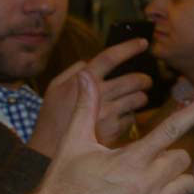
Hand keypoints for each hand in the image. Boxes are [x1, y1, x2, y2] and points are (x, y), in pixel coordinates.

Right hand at [22, 75, 193, 193]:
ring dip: (176, 178)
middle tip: (143, 159)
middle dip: (168, 154)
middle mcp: (146, 183)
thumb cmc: (61, 183)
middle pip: (181, 157)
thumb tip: (86, 76)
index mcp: (130, 160)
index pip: (170, 129)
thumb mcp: (73, 143)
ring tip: (150, 180)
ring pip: (187, 182)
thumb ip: (86, 108)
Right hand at [30, 38, 152, 154]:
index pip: (110, 57)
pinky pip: (132, 118)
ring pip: (139, 98)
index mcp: (82, 81)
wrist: (47, 151)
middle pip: (134, 79)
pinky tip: (121, 117)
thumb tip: (91, 60)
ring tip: (137, 98)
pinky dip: (130, 116)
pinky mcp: (114, 130)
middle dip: (145, 79)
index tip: (143, 42)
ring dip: (141, 97)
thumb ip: (74, 71)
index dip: (129, 47)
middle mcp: (97, 95)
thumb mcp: (55, 88)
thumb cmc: (51, 117)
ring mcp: (107, 113)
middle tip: (145, 81)